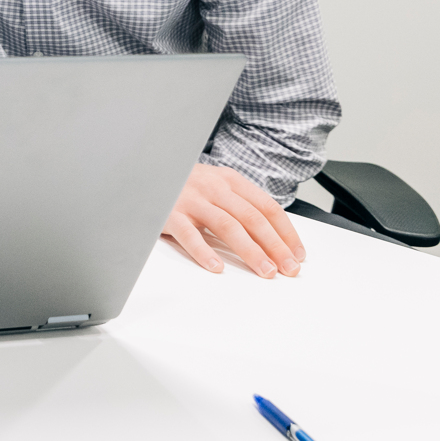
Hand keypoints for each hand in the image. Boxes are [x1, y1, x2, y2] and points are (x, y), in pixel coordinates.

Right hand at [161, 162, 304, 277]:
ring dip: (250, 251)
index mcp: (229, 180)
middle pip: (252, 218)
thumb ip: (239, 205)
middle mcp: (213, 187)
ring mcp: (190, 200)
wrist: (144, 171)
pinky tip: (216, 267)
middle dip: (275, 245)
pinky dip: (204, 252)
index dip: (286, 232)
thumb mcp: (215, 186)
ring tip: (265, 270)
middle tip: (288, 268)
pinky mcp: (169, 213)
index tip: (297, 254)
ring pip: (227, 226)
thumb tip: (273, 238)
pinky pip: (189, 235)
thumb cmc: (184, 185)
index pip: (267, 207)